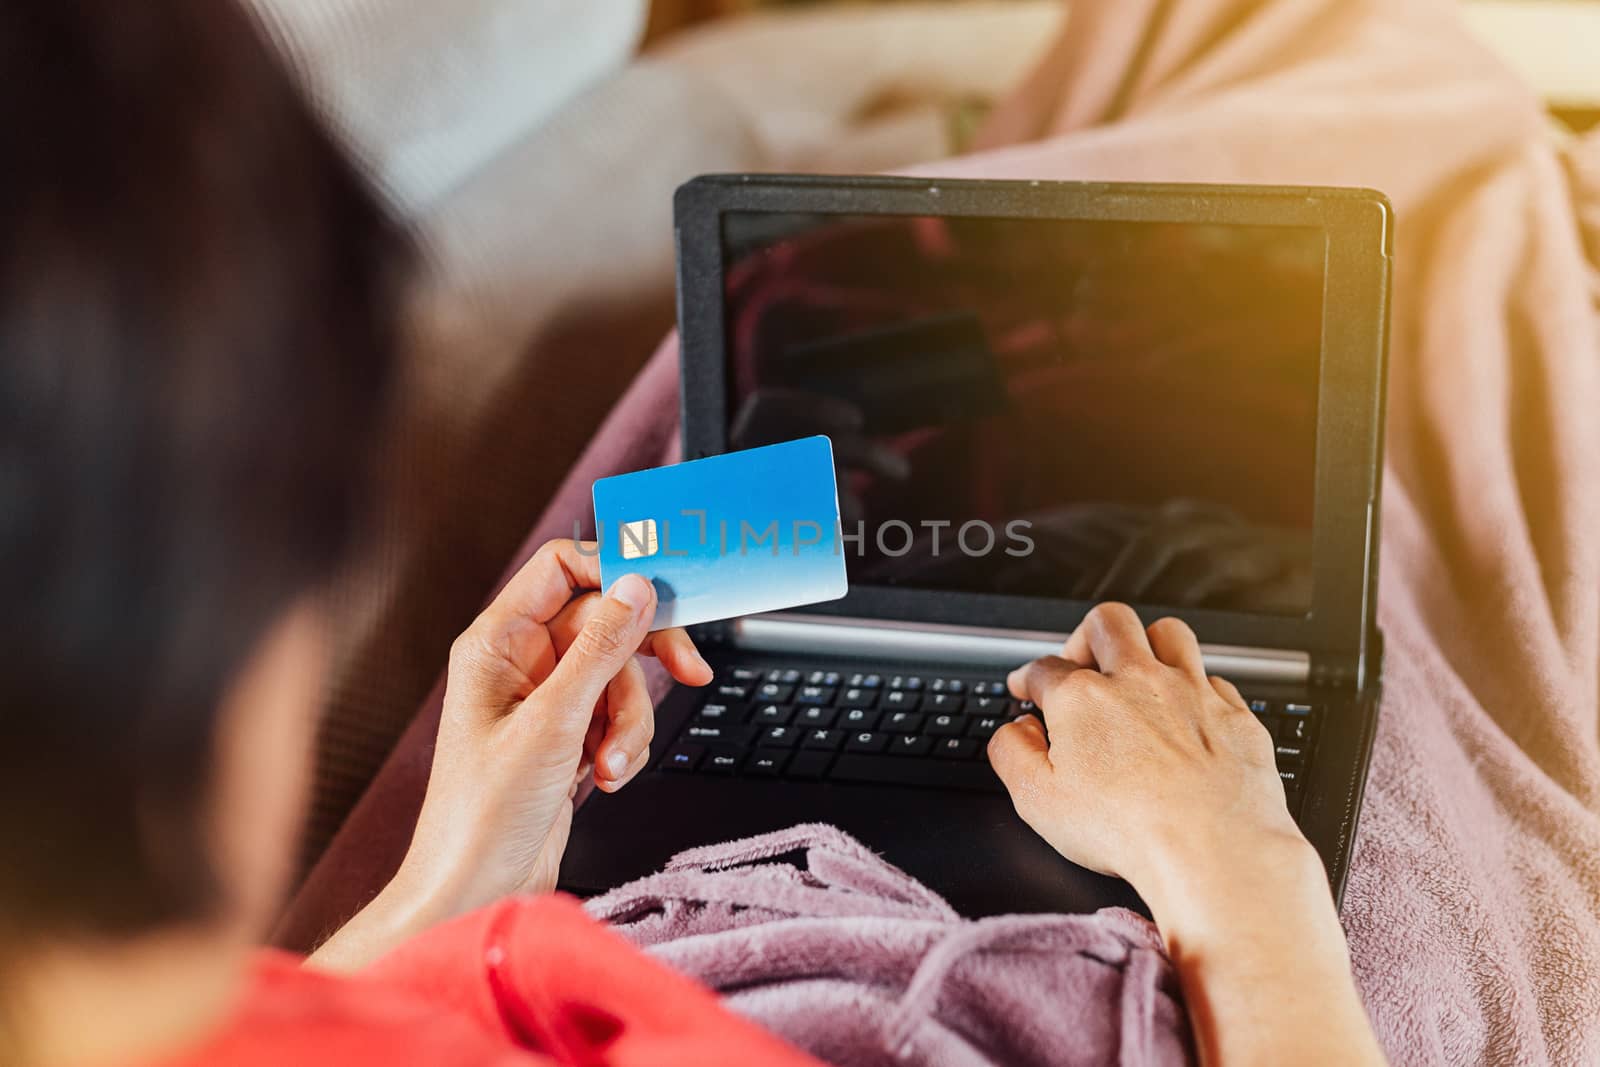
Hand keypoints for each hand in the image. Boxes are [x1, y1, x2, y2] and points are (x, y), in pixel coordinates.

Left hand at [309, 541, 711, 970]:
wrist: (477, 892)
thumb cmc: (484, 815)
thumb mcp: (553, 723)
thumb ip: (600, 647)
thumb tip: (637, 587)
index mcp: (498, 641)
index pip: (563, 567)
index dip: (616, 571)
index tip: (665, 593)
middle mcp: (519, 663)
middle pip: (606, 623)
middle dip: (638, 665)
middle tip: (688, 672)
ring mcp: (544, 700)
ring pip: (619, 675)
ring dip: (630, 721)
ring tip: (611, 764)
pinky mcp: (565, 736)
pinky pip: (616, 715)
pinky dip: (623, 744)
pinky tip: (606, 778)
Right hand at [989, 602, 1301, 901]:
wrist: (1213, 848)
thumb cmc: (1130, 829)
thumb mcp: (1038, 800)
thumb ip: (1012, 753)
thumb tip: (1015, 730)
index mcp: (1084, 699)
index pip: (1045, 668)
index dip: (1028, 677)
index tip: (1028, 689)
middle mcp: (1138, 681)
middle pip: (1108, 623)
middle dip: (1086, 636)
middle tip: (1082, 664)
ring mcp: (1192, 693)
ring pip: (1168, 633)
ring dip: (1147, 644)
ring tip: (1138, 671)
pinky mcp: (1234, 715)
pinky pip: (1214, 679)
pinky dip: (1196, 687)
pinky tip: (1188, 711)